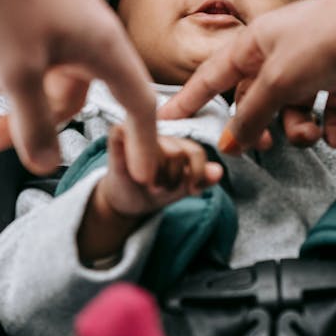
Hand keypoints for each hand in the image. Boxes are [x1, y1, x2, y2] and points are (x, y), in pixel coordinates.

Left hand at [0, 0, 157, 181]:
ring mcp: (66, 23)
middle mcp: (92, 38)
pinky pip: (24, 50)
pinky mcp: (40, 11)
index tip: (142, 173)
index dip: (142, 144)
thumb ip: (32, 124)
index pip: (137, 107)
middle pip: (66, 99)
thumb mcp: (17, 72)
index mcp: (104, 52)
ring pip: (37, 74)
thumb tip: (45, 161)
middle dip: (21, 119)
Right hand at [78, 126, 222, 262]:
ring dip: (155, 177)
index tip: (191, 190)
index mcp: (177, 144)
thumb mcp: (182, 189)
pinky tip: (132, 170)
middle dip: (173, 179)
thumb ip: (201, 179)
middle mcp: (159, 136)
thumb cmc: (155, 191)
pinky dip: (128, 151)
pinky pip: (121, 133)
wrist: (126, 202)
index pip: (195, 151)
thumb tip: (218, 171)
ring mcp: (137, 135)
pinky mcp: (116, 139)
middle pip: (178, 153)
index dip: (196, 173)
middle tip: (163, 189)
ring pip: (157, 151)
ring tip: (149, 185)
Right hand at [159, 0, 335, 152]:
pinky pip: (328, 108)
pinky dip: (331, 125)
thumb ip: (253, 114)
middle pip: (255, 100)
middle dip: (260, 126)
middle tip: (265, 147)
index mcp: (254, 45)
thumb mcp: (281, 80)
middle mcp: (279, 53)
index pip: (211, 77)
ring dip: (301, 128)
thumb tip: (230, 142)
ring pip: (293, 108)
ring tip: (313, 133)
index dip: (189, 100)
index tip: (168, 120)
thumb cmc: (330, 35)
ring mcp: (312, 63)